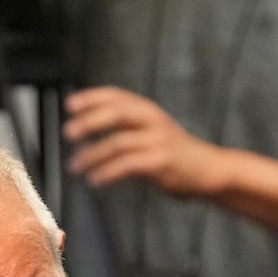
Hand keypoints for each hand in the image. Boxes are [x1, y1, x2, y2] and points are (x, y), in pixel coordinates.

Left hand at [64, 87, 223, 198]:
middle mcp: (153, 120)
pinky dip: (108, 172)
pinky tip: (95, 180)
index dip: (92, 97)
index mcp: (148, 110)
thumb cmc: (175, 155)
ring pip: (118, 142)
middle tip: (68, 132)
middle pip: (116, 113)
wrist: (210, 171)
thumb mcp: (150, 133)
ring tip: (74, 166)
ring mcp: (158, 140)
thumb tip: (87, 130)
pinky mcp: (161, 162)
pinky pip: (128, 165)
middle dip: (89, 121)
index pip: (117, 96)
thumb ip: (125, 129)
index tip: (70, 105)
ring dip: (92, 155)